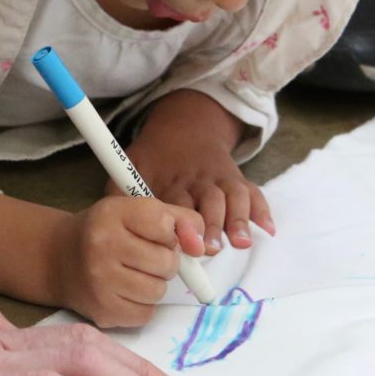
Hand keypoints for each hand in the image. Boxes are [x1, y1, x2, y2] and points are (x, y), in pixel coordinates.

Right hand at [58, 197, 204, 327]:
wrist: (60, 257)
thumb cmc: (109, 231)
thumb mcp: (138, 212)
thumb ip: (180, 220)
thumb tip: (203, 246)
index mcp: (113, 213)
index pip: (165, 225)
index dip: (169, 233)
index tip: (155, 234)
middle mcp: (102, 245)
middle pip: (166, 262)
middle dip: (164, 261)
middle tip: (144, 256)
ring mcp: (99, 281)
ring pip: (158, 291)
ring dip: (154, 284)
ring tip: (133, 273)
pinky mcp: (102, 310)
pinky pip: (146, 314)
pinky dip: (142, 305)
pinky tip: (125, 291)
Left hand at [123, 90, 275, 254]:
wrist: (186, 127)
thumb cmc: (154, 158)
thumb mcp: (131, 166)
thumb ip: (120, 192)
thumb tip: (107, 219)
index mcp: (172, 178)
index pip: (178, 202)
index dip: (181, 221)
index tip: (183, 242)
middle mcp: (199, 179)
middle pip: (209, 201)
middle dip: (211, 225)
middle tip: (210, 248)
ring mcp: (220, 179)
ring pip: (233, 197)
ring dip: (237, 220)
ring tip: (240, 243)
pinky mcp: (236, 180)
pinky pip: (253, 193)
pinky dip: (262, 210)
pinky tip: (267, 229)